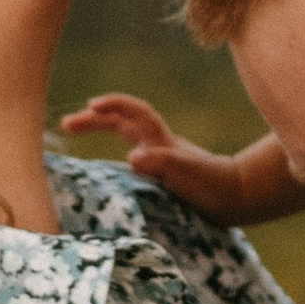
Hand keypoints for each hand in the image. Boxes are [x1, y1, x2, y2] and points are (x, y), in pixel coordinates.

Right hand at [61, 97, 278, 223]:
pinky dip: (114, 155)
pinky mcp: (162, 174)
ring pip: (127, 135)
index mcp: (160, 141)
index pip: (133, 113)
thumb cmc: (213, 186)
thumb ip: (161, 164)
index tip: (90, 106)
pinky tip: (103, 171)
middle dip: (94, 119)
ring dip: (103, 130)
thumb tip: (133, 158)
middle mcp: (158, 145)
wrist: (238, 198)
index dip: (113, 105)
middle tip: (66, 125)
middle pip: (122, 121)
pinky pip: (132, 156)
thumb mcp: (186, 174)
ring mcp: (160, 158)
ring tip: (76, 134)